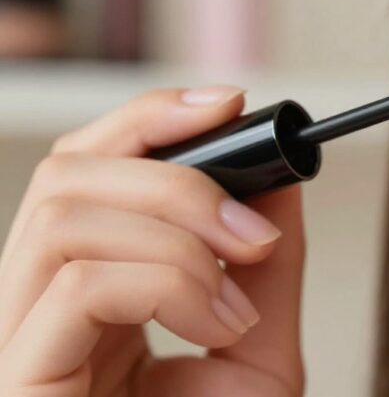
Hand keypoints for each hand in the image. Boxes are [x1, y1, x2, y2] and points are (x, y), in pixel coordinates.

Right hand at [0, 86, 305, 396]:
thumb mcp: (258, 346)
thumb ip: (268, 268)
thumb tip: (277, 178)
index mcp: (80, 293)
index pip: (85, 168)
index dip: (149, 119)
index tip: (229, 104)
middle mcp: (35, 308)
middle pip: (66, 172)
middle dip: (176, 177)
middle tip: (253, 232)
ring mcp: (18, 343)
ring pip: (64, 214)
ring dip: (178, 237)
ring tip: (237, 302)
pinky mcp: (19, 382)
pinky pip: (80, 283)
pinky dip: (170, 285)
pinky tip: (218, 326)